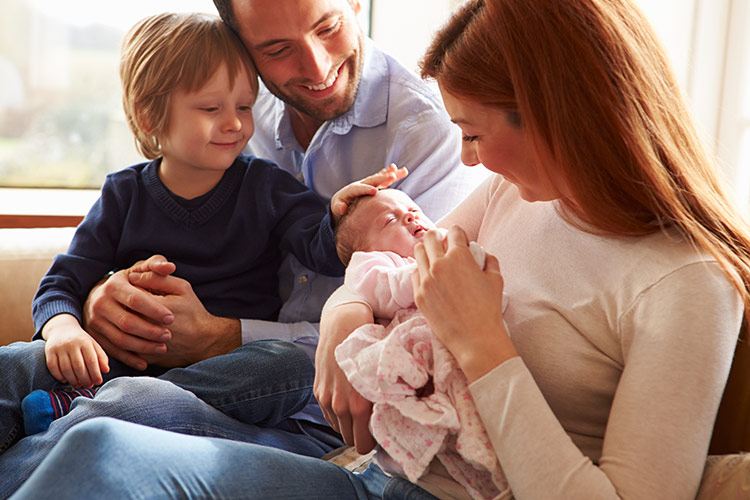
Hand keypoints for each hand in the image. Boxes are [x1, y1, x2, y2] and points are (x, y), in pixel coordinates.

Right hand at [42, 314, 108, 387]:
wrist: (62, 329)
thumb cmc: (81, 341)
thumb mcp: (93, 345)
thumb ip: (101, 357)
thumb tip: (106, 370)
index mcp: (85, 342)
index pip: (91, 360)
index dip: (95, 373)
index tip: (99, 382)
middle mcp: (71, 344)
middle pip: (78, 366)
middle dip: (85, 379)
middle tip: (89, 385)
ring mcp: (59, 347)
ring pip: (65, 369)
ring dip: (73, 380)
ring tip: (78, 385)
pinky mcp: (49, 351)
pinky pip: (53, 367)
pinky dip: (59, 376)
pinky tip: (65, 380)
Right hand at [82, 255, 176, 370]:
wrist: (101, 296)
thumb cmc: (129, 282)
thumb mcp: (140, 270)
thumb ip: (156, 265)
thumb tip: (170, 267)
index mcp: (113, 285)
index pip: (136, 300)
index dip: (155, 310)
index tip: (171, 318)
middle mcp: (99, 303)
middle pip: (127, 322)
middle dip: (150, 331)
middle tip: (168, 336)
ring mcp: (94, 321)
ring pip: (120, 339)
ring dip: (143, 346)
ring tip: (162, 348)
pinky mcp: (94, 336)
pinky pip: (112, 351)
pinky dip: (129, 358)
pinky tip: (145, 362)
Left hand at [128, 269, 240, 367]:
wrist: (203, 341)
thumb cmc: (192, 312)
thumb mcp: (181, 288)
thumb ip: (157, 278)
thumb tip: (133, 276)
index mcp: (153, 307)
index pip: (130, 293)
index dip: (135, 289)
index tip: (145, 291)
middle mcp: (146, 327)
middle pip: (123, 312)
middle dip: (130, 307)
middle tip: (142, 306)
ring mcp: (143, 344)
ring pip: (122, 331)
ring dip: (127, 323)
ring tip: (142, 319)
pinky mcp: (143, 357)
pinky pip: (127, 347)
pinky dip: (129, 339)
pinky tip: (140, 333)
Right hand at [315, 302, 376, 452]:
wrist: (343, 324)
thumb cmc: (370, 347)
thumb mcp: (384, 374)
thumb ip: (387, 398)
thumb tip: (401, 414)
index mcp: (359, 404)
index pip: (363, 444)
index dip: (374, 440)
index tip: (381, 430)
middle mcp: (340, 405)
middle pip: (350, 440)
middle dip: (361, 434)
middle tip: (373, 421)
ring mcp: (327, 399)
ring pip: (339, 429)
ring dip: (349, 424)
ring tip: (360, 410)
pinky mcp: (318, 392)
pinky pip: (329, 416)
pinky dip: (338, 414)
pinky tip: (348, 401)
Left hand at [330, 163, 408, 220]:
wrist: (342, 200)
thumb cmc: (340, 206)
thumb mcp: (336, 207)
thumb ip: (338, 207)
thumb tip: (342, 208)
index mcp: (352, 189)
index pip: (360, 188)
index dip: (366, 189)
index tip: (375, 191)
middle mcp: (362, 184)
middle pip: (372, 180)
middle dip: (382, 178)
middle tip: (392, 176)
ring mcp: (369, 183)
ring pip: (380, 177)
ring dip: (390, 174)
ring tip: (401, 171)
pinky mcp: (375, 185)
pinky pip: (384, 179)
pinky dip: (392, 175)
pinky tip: (402, 172)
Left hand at [412, 226, 517, 382]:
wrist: (475, 338)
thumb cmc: (489, 309)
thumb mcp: (496, 279)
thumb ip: (489, 260)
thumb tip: (481, 253)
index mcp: (460, 256)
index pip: (454, 231)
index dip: (459, 234)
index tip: (461, 241)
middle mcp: (439, 264)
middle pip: (430, 237)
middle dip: (438, 236)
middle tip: (444, 244)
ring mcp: (426, 279)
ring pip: (418, 252)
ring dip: (427, 251)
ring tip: (435, 258)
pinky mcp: (418, 295)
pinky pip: (415, 273)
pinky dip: (422, 270)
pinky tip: (431, 277)